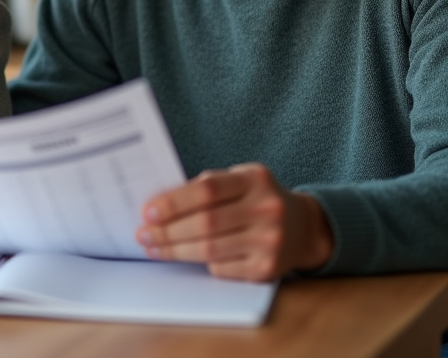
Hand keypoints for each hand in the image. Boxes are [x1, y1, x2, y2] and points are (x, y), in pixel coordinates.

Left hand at [135, 163, 333, 281]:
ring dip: (175, 251)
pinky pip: (222, 269)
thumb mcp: (240, 181)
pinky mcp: (267, 269)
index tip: (148, 211)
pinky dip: (201, 264)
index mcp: (256, 179)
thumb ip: (207, 187)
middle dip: (167, 231)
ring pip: (210, 250)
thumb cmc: (257, 201)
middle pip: (206, 223)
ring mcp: (270, 241)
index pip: (207, 189)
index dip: (174, 202)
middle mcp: (267, 209)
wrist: (304, 228)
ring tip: (153, 248)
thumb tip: (159, 204)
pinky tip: (187, 258)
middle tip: (143, 234)